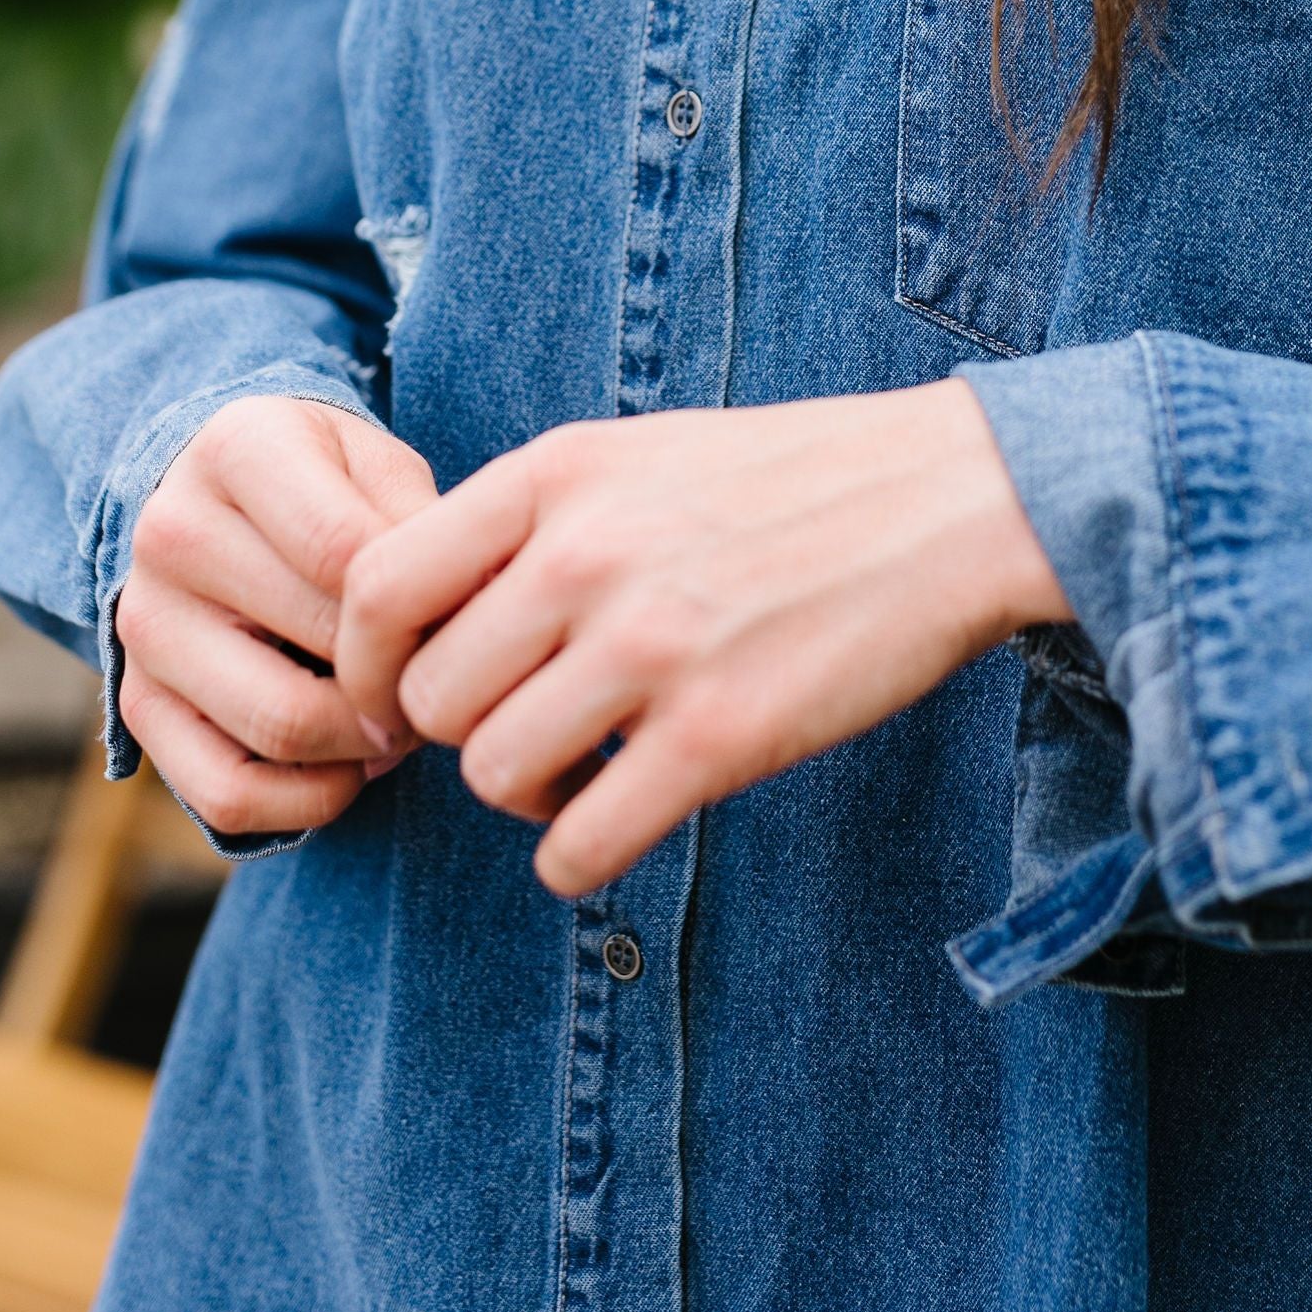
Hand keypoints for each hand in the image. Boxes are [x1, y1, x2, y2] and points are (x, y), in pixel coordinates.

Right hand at [115, 395, 438, 838]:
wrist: (217, 498)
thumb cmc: (326, 482)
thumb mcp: (378, 464)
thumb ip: (424, 524)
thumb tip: (476, 614)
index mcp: (237, 448)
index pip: (347, 553)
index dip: (420, 607)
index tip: (463, 624)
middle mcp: (172, 531)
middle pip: (323, 643)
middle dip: (406, 679)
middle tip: (444, 682)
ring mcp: (144, 624)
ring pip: (280, 726)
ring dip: (367, 746)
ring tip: (402, 722)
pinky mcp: (137, 704)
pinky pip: (228, 795)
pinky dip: (309, 800)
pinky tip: (349, 764)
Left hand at [333, 380, 1069, 895]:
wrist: (949, 499)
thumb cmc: (787, 481)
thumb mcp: (636, 454)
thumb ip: (533, 520)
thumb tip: (421, 611)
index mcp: (556, 474)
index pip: (377, 587)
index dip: (362, 665)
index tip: (395, 702)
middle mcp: (585, 554)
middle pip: (429, 698)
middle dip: (461, 736)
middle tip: (521, 730)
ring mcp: (652, 646)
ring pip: (493, 775)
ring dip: (523, 797)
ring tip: (580, 769)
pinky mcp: (719, 735)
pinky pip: (577, 846)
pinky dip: (576, 856)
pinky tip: (616, 821)